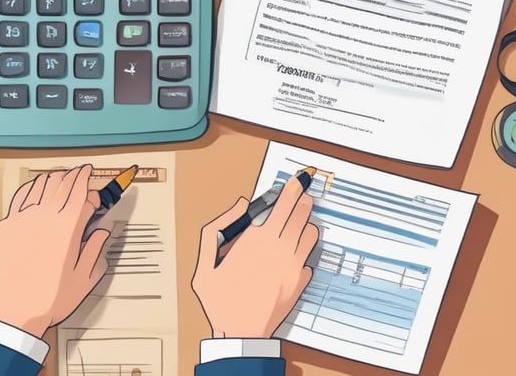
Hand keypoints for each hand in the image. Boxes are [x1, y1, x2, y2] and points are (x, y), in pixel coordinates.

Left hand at [0, 164, 109, 336]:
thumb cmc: (47, 300)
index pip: (82, 191)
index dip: (89, 183)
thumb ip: (96, 249)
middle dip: (74, 174)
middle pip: (62, 182)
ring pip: (40, 184)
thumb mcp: (84, 278)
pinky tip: (35, 186)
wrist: (12, 313)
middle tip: (80, 172)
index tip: (93, 184)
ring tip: (61, 175)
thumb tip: (103, 231)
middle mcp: (45, 217)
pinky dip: (32, 186)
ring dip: (54, 177)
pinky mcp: (5, 225)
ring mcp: (22, 218)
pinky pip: (20, 196)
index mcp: (68, 228)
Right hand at [192, 177, 318, 337]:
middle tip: (302, 192)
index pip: (282, 204)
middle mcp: (279, 249)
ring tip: (300, 218)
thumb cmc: (221, 299)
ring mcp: (293, 266)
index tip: (294, 181)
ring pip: (310, 233)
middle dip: (302, 199)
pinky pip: (310, 257)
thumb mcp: (205, 263)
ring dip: (306, 222)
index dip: (291, 190)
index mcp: (256, 240)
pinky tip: (297, 248)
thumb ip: (217, 229)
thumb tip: (240, 206)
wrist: (240, 333)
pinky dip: (306, 249)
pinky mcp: (300, 282)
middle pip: (300, 214)